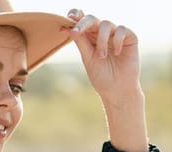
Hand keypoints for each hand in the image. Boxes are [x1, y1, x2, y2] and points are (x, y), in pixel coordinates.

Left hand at [63, 9, 147, 151]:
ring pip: (106, 24)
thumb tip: (69, 28)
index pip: (82, 22)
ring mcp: (116, 35)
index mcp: (89, 38)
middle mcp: (102, 34)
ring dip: (101, 40)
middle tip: (77, 31)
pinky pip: (121, 30)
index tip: (68, 17)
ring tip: (101, 56)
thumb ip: (81, 42)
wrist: (117, 90)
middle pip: (92, 19)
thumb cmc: (101, 76)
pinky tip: (116, 53)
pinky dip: (117, 40)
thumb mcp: (88, 58)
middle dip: (83, 23)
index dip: (76, 16)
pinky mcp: (129, 37)